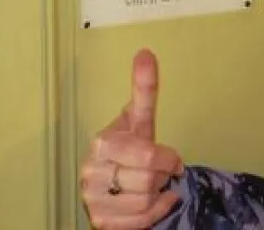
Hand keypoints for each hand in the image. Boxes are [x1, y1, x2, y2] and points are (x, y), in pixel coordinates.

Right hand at [80, 49, 183, 228]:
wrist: (112, 181)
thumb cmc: (130, 146)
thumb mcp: (139, 119)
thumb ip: (144, 89)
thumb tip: (145, 51)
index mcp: (102, 143)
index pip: (147, 156)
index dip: (167, 158)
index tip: (173, 158)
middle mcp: (91, 173)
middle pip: (147, 181)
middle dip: (161, 176)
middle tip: (160, 171)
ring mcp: (92, 201)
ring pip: (144, 202)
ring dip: (157, 193)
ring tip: (151, 183)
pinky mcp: (99, 223)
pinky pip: (139, 222)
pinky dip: (154, 212)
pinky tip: (152, 201)